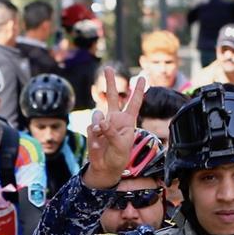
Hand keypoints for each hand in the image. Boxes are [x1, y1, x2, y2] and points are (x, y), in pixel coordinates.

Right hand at [82, 69, 145, 189]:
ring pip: (97, 113)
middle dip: (110, 82)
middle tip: (108, 67)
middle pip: (113, 96)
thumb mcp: (121, 146)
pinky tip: (98, 145)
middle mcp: (115, 118)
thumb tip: (101, 121)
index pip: (134, 103)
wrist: (105, 167)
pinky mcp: (92, 129)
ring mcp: (103, 123)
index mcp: (128, 121)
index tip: (142, 76)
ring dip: (99, 125)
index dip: (138, 90)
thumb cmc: (118, 157)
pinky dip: (94, 136)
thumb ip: (112, 132)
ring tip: (102, 136)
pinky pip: (91, 127)